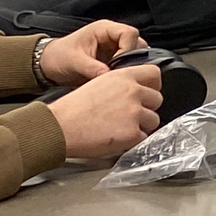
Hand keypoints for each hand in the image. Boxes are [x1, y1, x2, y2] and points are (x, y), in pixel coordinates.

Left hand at [41, 20, 146, 84]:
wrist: (47, 65)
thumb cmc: (58, 57)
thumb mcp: (74, 62)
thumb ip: (93, 68)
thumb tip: (109, 77)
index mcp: (104, 29)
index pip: (129, 33)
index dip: (128, 49)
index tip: (118, 64)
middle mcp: (112, 36)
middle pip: (137, 43)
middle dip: (131, 59)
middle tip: (119, 72)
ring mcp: (114, 48)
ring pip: (135, 54)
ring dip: (128, 66)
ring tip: (116, 76)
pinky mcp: (113, 59)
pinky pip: (127, 64)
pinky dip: (124, 72)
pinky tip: (115, 79)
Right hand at [48, 65, 162, 159]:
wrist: (59, 127)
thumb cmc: (72, 108)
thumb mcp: (98, 83)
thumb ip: (122, 84)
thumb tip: (137, 89)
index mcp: (124, 76)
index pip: (155, 74)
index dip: (152, 86)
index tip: (146, 93)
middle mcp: (133, 91)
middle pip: (157, 99)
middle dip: (146, 108)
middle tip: (127, 115)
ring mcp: (134, 112)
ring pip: (153, 120)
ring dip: (141, 125)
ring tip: (119, 127)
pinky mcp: (132, 133)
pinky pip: (143, 137)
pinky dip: (133, 140)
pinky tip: (117, 138)